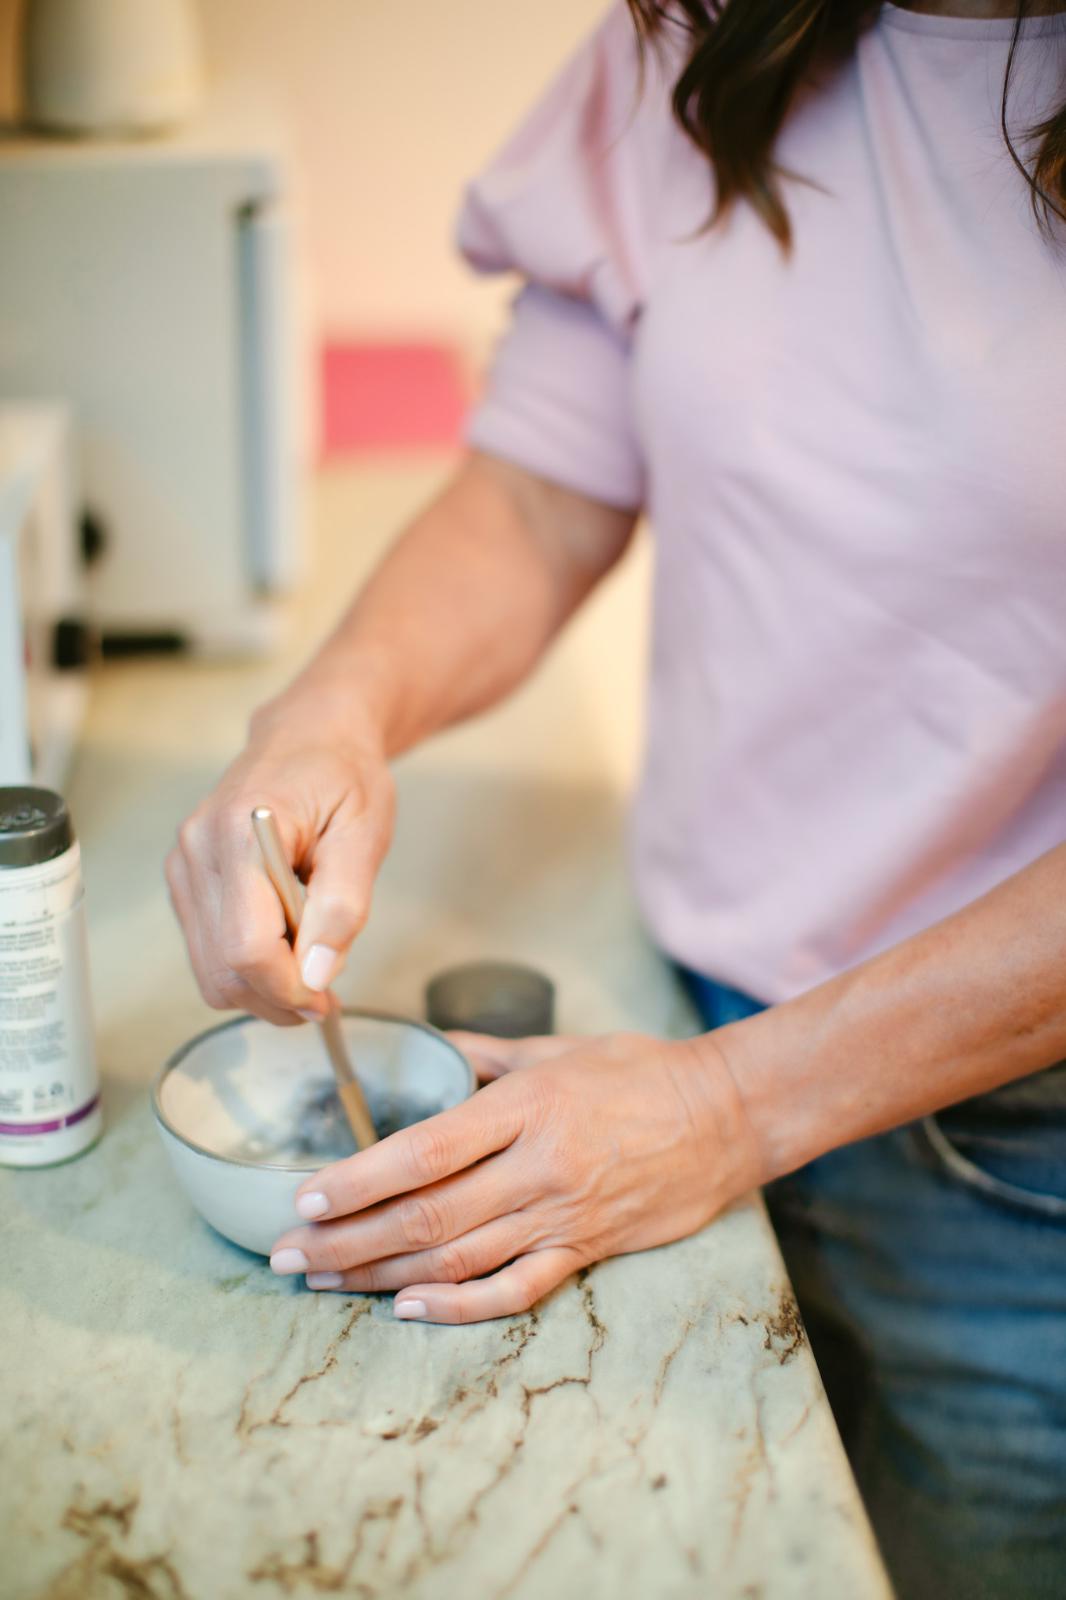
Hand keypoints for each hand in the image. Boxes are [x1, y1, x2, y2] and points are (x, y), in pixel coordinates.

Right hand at [165, 696, 394, 1025]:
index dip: (286, 987)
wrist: (311, 736)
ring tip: (309, 961)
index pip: (245, 945)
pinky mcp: (185, 880)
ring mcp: (183, 865)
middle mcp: (196, 848)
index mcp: (240, 830)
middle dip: (276, 997)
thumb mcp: (365, 834)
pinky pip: (207, 950)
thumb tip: (316, 974)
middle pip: (222, 968)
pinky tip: (284, 940)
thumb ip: (342, 907)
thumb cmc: (343, 775)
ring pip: (210, 970)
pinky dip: (247, 966)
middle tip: (325, 993)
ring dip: (262, 987)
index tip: (325, 997)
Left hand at [268, 1029, 761, 1322]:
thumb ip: (488, 1052)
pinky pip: (514, 1291)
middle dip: (346, 1241)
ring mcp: (561, 1215)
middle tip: (287, 1254)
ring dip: (380, 1277)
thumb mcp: (559, 1046)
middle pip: (425, 1217)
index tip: (306, 1197)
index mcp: (525, 1107)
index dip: (359, 1180)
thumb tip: (435, 1046)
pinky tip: (407, 1312)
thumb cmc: (640, 1071)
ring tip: (324, 1283)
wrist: (726, 1116)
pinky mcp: (586, 1250)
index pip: (425, 1152)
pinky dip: (459, 1309)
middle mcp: (536, 1166)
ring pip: (456, 1261)